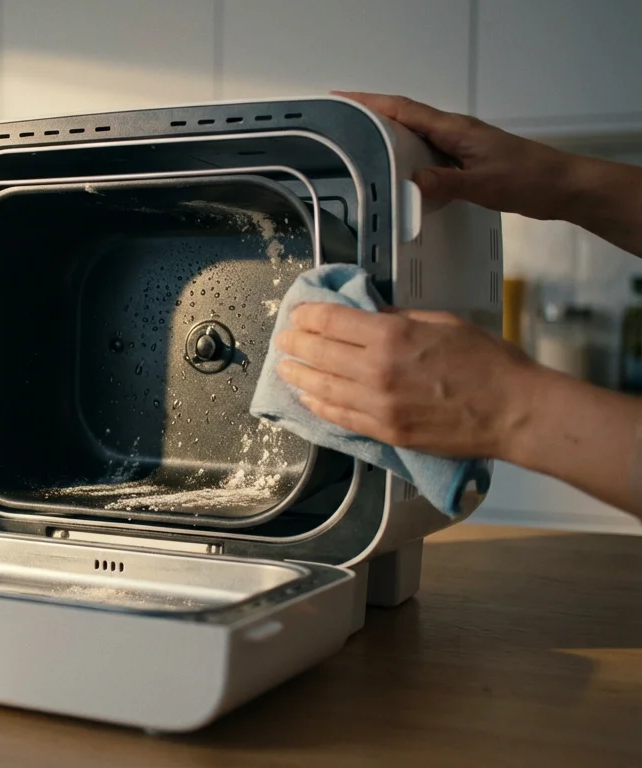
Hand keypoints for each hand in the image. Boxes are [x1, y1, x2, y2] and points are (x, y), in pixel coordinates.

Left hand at [275, 303, 538, 459]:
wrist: (513, 412)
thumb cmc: (488, 361)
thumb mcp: (443, 322)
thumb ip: (400, 319)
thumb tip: (369, 316)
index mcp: (391, 336)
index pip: (331, 321)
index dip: (308, 315)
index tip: (298, 313)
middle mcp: (375, 370)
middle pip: (318, 353)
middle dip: (295, 343)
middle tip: (283, 340)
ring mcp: (377, 405)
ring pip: (321, 387)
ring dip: (298, 375)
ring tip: (285, 368)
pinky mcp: (384, 432)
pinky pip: (339, 417)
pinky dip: (318, 405)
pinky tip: (308, 398)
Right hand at [335, 91, 575, 220]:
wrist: (562, 187)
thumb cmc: (527, 180)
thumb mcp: (484, 185)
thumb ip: (446, 184)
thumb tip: (408, 184)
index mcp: (454, 129)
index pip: (404, 109)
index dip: (370, 103)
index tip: (339, 99)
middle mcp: (453, 132)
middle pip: (404, 117)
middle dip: (370, 116)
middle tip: (337, 124)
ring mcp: (460, 146)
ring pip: (414, 136)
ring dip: (386, 136)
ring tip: (355, 146)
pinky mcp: (465, 161)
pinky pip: (426, 154)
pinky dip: (405, 157)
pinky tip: (395, 173)